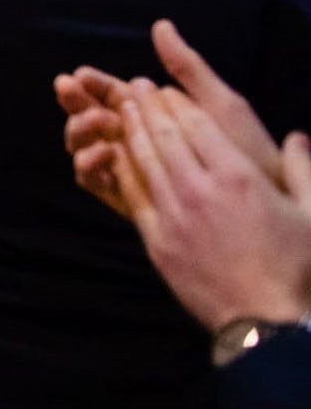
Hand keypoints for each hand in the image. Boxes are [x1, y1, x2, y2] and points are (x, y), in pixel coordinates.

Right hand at [56, 20, 283, 219]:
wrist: (267, 211)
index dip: (94, 83)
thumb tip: (161, 25)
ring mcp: (131, 171)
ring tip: (99, 125)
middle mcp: (139, 143)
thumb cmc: (249, 155)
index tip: (81, 74)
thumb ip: (188, 68)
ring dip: (80, 131)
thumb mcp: (220, 106)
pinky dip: (89, 166)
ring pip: (86, 146)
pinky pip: (94, 182)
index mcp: (158, 118)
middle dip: (76, 103)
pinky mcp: (129, 200)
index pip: (113, 94)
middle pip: (91, 117)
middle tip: (71, 91)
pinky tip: (104, 155)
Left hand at [116, 79, 310, 331]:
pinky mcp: (157, 239)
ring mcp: (173, 214)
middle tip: (133, 86)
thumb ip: (303, 169)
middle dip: (146, 105)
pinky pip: (132, 194)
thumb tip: (297, 136)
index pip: (197, 125)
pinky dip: (122, 168)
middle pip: (163, 135)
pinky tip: (116, 154)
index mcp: (238, 178)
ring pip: (143, 159)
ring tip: (120, 109)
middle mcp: (200, 189)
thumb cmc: (295, 269)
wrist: (264, 321)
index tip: (165, 87)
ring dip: (129, 130)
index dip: (177, 102)